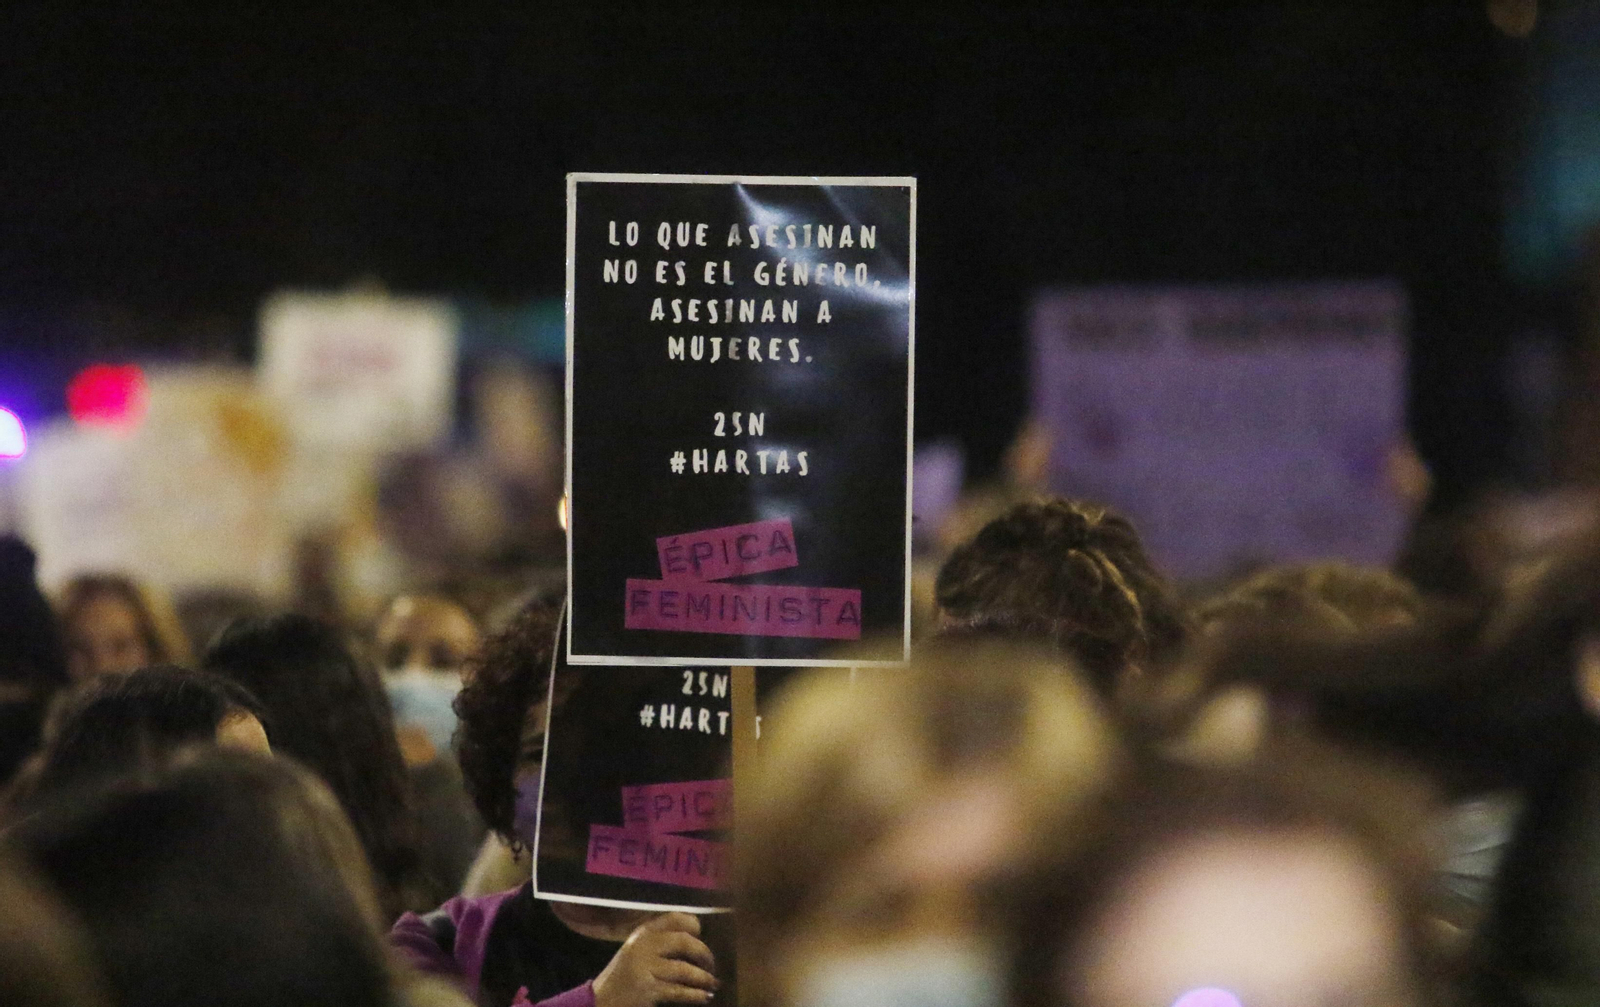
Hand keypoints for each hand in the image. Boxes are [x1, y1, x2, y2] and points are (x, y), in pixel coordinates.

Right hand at [593, 912, 718, 1006]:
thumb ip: (660, 941)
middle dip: (704, 954)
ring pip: (684, 969)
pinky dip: (696, 995)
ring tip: (712, 984)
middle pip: (684, 941)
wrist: (599, 1000)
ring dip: (703, 978)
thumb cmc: (624, 975)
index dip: (693, 925)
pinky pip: (679, 991)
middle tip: (711, 966)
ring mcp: (644, 967)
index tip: (702, 936)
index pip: (674, 918)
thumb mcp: (637, 950)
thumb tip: (697, 941)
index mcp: (643, 932)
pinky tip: (705, 997)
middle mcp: (644, 945)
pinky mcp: (647, 989)